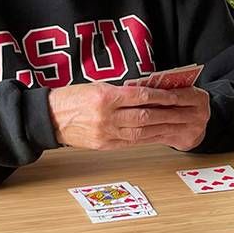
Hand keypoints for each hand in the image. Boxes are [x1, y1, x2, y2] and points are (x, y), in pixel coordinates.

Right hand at [47, 83, 209, 150]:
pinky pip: (130, 143)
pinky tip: (159, 136)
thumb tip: (147, 93)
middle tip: (185, 113)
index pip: (140, 96)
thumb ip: (121, 91)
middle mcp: (107, 117)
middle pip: (145, 117)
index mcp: (105, 97)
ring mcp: (105, 133)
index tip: (177, 96)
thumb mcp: (96, 87)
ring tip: (178, 126)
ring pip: (141, 133)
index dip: (161, 97)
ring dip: (162, 130)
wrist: (48, 118)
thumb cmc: (72, 98)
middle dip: (168, 115)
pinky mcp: (103, 145)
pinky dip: (147, 139)